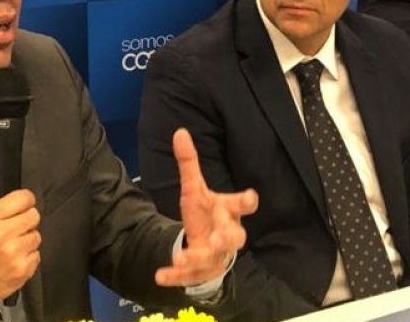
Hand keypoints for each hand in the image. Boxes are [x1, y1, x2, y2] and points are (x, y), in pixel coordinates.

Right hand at [0, 162, 40, 307]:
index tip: (18, 205)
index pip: (24, 198)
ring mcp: (13, 255)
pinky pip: (37, 255)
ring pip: (36, 235)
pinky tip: (12, 258)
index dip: (23, 200)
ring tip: (10, 243)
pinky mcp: (21, 271)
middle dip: (25, 218)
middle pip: (34, 215)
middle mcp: (2, 236)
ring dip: (26, 238)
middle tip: (12, 226)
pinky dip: (27, 256)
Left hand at [155, 129, 257, 286]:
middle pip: (235, 237)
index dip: (246, 202)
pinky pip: (189, 276)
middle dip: (226, 237)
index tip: (250, 197)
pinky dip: (175, 277)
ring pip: (212, 259)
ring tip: (182, 257)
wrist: (206, 246)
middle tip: (216, 237)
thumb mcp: (195, 188)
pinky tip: (159, 276)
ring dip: (197, 258)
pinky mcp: (200, 271)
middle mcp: (226, 235)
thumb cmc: (206, 215)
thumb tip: (179, 132)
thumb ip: (189, 163)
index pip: (242, 205)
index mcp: (227, 211)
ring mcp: (215, 255)